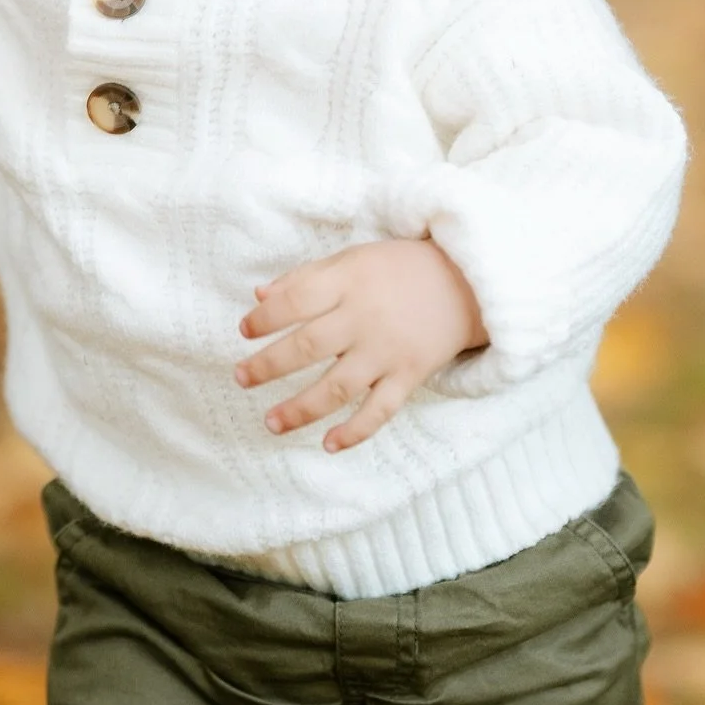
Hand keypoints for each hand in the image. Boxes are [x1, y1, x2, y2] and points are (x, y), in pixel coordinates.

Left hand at [235, 238, 487, 452]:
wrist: (464, 283)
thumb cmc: (397, 268)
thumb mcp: (352, 259)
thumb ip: (305, 277)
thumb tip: (259, 296)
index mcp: (348, 283)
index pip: (295, 301)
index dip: (265, 318)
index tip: (244, 330)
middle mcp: (365, 319)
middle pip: (308, 346)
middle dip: (268, 365)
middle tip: (240, 378)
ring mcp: (387, 351)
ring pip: (338, 386)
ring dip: (300, 408)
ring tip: (270, 422)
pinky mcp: (409, 376)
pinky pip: (380, 410)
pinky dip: (355, 431)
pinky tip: (328, 444)